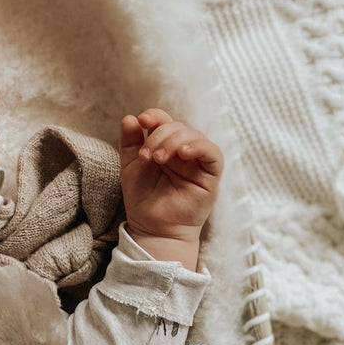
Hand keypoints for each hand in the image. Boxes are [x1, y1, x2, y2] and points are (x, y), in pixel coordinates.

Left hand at [119, 109, 222, 269]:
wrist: (153, 228)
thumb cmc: (143, 199)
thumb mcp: (130, 166)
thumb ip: (130, 142)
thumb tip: (130, 117)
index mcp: (166, 146)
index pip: (166, 120)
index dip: (155, 115)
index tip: (142, 121)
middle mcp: (184, 151)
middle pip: (178, 127)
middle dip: (160, 135)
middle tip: (147, 155)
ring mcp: (198, 163)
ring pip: (195, 136)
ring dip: (175, 141)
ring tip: (159, 158)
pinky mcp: (211, 176)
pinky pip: (213, 153)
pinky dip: (199, 147)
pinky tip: (184, 153)